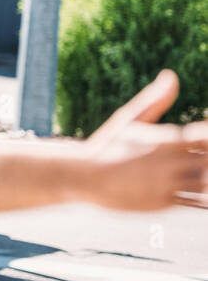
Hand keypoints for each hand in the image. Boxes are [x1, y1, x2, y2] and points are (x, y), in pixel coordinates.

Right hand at [82, 70, 207, 210]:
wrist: (85, 177)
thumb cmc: (107, 145)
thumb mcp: (129, 119)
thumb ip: (155, 100)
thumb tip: (171, 76)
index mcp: (167, 140)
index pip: (205, 136)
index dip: (205, 137)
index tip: (196, 138)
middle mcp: (171, 164)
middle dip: (206, 158)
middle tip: (194, 156)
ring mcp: (168, 185)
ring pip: (206, 183)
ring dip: (204, 178)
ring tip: (191, 172)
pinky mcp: (163, 204)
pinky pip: (194, 202)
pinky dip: (198, 197)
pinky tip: (191, 189)